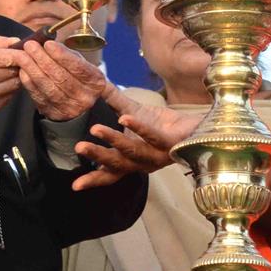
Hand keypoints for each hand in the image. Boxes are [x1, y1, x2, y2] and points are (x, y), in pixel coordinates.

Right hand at [0, 35, 23, 131]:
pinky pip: (9, 96)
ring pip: (13, 84)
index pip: (4, 57)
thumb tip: (16, 41)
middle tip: (25, 61)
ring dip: (18, 77)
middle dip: (21, 65)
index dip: (20, 54)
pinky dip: (11, 89)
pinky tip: (6, 85)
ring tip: (14, 72)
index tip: (28, 51)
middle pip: (11, 70)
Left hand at [17, 40, 105, 121]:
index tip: (48, 44)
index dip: (61, 55)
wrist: (76, 102)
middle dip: (42, 59)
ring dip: (32, 69)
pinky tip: (23, 70)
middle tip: (30, 46)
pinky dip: (29, 82)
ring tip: (22, 56)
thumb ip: (67, 54)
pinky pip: (38, 96)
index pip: (78, 67)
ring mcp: (69, 108)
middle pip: (61, 77)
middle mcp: (85, 97)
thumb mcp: (80, 63)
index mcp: (95, 81)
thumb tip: (47, 43)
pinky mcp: (54, 114)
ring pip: (48, 87)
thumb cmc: (76, 76)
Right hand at [70, 85, 202, 189]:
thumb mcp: (131, 112)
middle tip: (79, 147)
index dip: (93, 180)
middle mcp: (144, 162)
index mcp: (132, 160)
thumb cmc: (161, 123)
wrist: (195, 124)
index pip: (110, 173)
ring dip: (113, 140)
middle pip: (118, 164)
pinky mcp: (171, 143)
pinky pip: (153, 137)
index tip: (75, 185)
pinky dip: (139, 128)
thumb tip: (92, 84)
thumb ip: (112, 100)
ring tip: (95, 129)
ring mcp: (158, 155)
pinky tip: (125, 118)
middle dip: (98, 156)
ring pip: (133, 151)